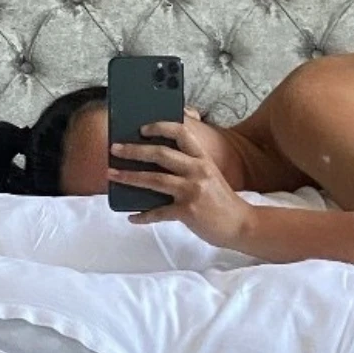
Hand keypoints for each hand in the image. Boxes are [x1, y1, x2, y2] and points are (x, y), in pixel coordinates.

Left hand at [109, 109, 250, 249]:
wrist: (241, 225)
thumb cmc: (222, 201)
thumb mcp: (210, 175)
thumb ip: (190, 166)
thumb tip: (155, 162)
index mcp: (203, 159)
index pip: (182, 133)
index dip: (160, 127)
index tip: (142, 129)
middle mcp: (198, 171)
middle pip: (160, 154)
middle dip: (133, 150)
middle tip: (114, 149)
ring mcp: (193, 191)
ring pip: (154, 179)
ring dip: (129, 176)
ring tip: (112, 175)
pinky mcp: (188, 212)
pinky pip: (158, 212)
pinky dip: (143, 216)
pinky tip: (132, 217)